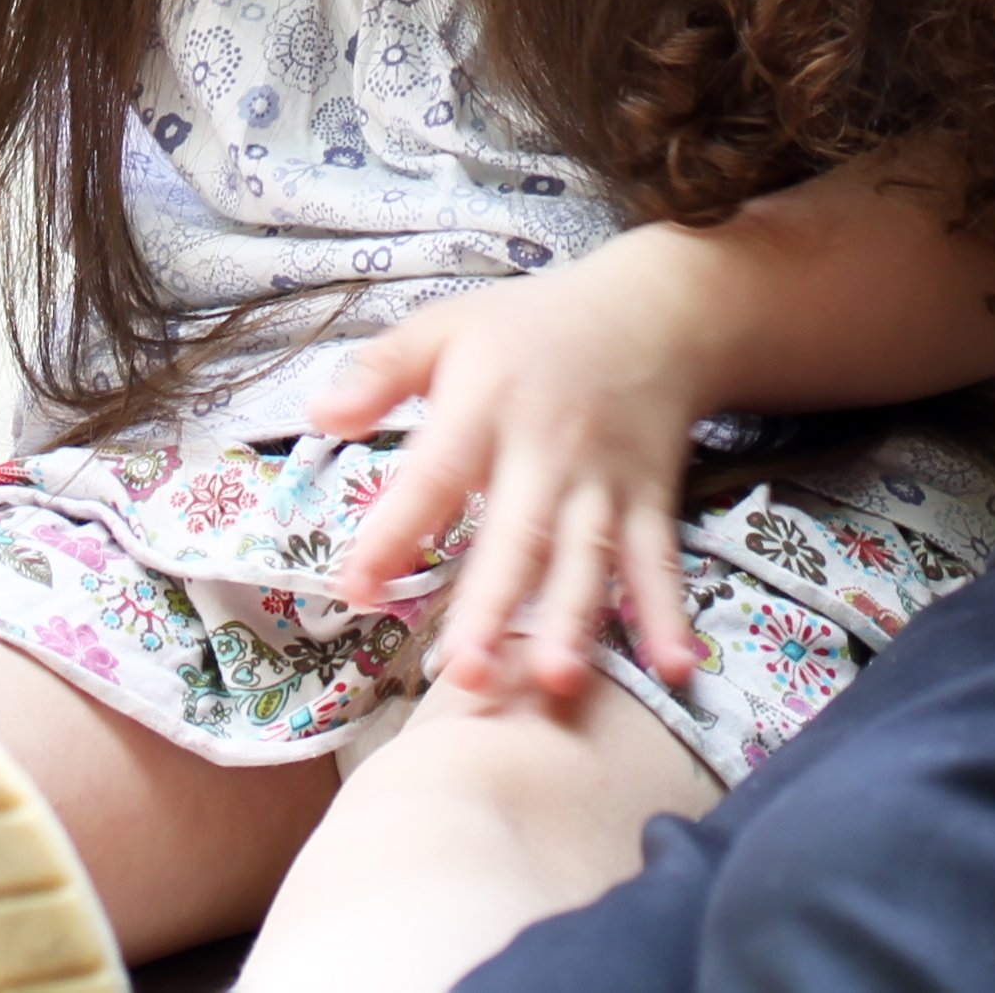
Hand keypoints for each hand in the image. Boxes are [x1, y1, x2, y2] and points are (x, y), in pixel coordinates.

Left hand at [312, 241, 725, 712]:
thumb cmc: (529, 327)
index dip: (395, 532)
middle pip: (519, 534)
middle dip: (492, 605)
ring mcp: (604, 482)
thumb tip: (320, 416)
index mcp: (487, 406)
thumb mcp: (446, 326)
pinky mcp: (650, 501)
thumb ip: (382, 371)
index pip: (434, 476)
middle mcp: (548, 451)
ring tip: (554, 683)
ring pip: (588, 559)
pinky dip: (667, 616)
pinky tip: (674, 669)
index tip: (356, 590)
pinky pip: (658, 563)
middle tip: (465, 673)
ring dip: (572, 622)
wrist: (653, 310)